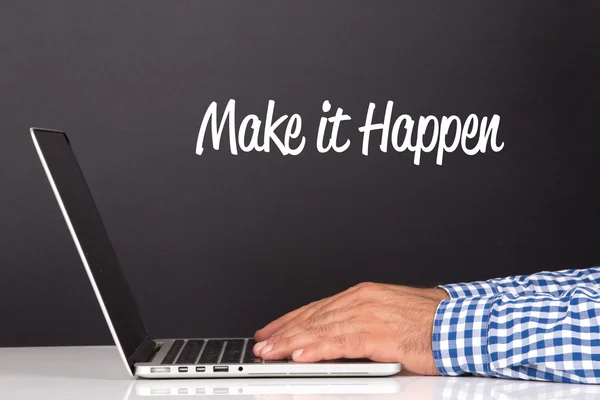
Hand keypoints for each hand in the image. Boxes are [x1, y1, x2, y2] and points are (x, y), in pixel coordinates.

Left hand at [253, 282, 448, 374]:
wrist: (461, 324)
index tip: (272, 331)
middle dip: (284, 332)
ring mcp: (368, 314)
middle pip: (313, 317)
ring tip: (270, 353)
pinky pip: (340, 342)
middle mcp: (362, 299)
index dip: (290, 321)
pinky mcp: (378, 333)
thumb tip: (338, 339)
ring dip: (291, 342)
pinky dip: (316, 349)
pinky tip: (300, 356)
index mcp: (363, 295)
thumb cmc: (430, 323)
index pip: (317, 307)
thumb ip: (360, 324)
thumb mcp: (388, 316)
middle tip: (262, 345)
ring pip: (320, 328)